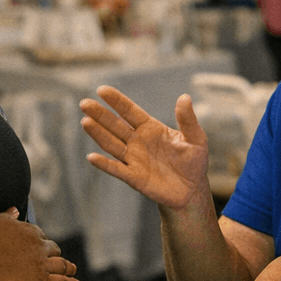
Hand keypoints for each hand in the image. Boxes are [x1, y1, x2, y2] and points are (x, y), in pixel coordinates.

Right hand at [0, 208, 79, 280]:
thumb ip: (7, 216)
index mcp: (29, 231)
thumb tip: (16, 210)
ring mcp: (41, 265)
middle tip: (58, 258)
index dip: (40, 242)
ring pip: (62, 265)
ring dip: (68, 267)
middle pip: (54, 250)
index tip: (40, 246)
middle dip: (56, 254)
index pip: (40, 235)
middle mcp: (38, 246)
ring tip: (72, 270)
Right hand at [80, 87, 208, 210]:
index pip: (130, 111)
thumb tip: (185, 97)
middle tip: (85, 103)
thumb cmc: (193, 162)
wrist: (191, 190)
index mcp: (151, 128)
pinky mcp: (134, 177)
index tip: (102, 90)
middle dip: (100, 114)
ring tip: (86, 122)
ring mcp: (134, 159)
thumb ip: (188, 120)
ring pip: (112, 144)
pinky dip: (104, 164)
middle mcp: (138, 141)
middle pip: (115, 125)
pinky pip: (116, 169)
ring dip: (98, 134)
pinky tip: (92, 157)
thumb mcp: (196, 139)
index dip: (117, 101)